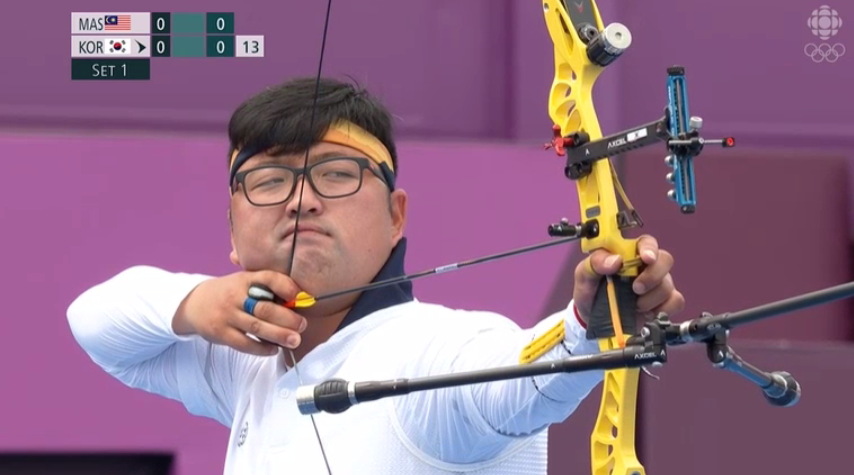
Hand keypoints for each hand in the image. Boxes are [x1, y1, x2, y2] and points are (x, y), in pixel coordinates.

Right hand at [172, 270, 307, 355]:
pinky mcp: (221, 333)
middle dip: (288, 318)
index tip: (301, 296)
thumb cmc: (230, 293)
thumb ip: (265, 288)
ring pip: (257, 327)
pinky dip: (261, 348)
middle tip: (302, 325)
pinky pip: (244, 344)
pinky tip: (274, 349)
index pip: (268, 278)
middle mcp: (235, 296)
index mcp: (245, 279)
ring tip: (295, 340)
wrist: (194, 303)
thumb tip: (297, 298)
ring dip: (279, 335)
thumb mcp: (243, 282)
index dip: (286, 286)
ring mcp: (227, 315)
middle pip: (265, 308)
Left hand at [572, 234, 684, 324]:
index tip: (646, 258)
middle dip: (652, 275)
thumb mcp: (584, 275)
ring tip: (633, 305)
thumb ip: (595, 263)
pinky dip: (663, 309)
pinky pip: (676, 302)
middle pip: (665, 260)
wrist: (591, 320)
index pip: (647, 242)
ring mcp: (657, 285)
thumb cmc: (591, 292)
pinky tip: (647, 312)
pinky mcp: (663, 303)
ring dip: (650, 298)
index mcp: (628, 254)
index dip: (650, 248)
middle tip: (636, 288)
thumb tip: (614, 260)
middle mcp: (646, 267)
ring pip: (668, 285)